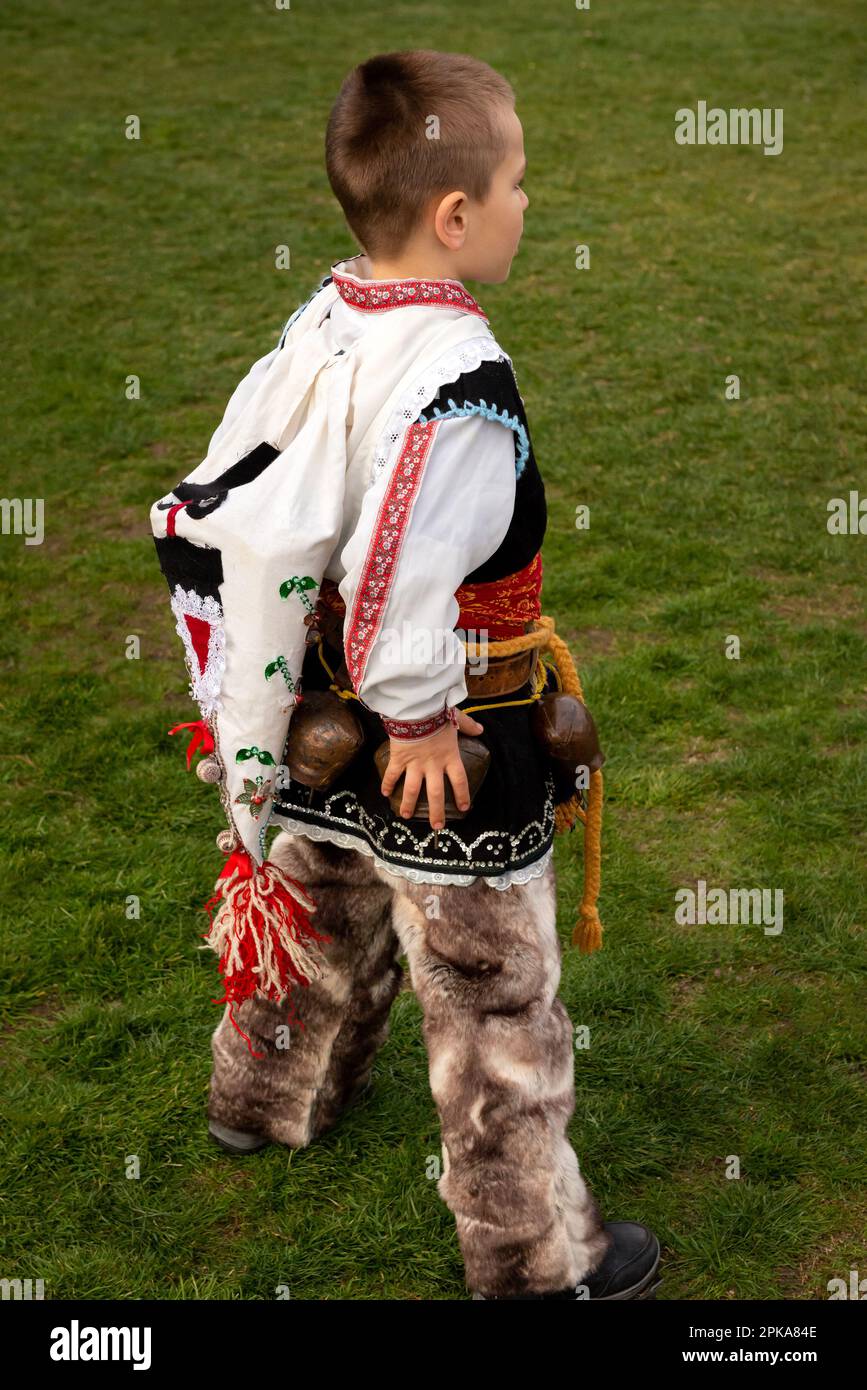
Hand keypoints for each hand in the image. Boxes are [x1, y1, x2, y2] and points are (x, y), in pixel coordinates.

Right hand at [380, 709, 484, 829]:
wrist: (416, 708)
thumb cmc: (437, 712)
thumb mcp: (457, 717)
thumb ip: (468, 725)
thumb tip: (480, 729)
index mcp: (450, 756)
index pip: (459, 780)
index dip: (462, 795)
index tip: (463, 808)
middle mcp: (433, 765)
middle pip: (436, 793)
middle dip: (437, 811)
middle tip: (437, 826)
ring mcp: (415, 764)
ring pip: (413, 790)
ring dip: (409, 804)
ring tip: (407, 816)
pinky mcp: (399, 759)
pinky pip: (393, 774)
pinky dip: (388, 784)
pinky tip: (385, 794)